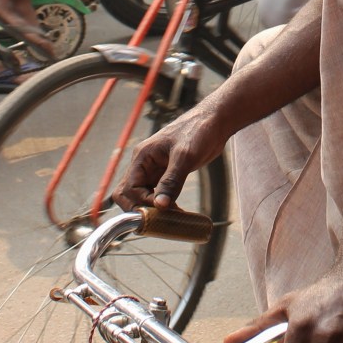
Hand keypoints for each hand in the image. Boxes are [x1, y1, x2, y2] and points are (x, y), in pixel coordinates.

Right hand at [112, 101, 226, 209]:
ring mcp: (155, 170)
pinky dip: (162, 205)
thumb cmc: (198, 131)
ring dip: (151, 209)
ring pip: (142, 195)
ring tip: (169, 219)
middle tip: (158, 220)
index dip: (140, 202)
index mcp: (143, 157)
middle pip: (129, 193)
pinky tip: (176, 213)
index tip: (159, 210)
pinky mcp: (166, 174)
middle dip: (139, 208)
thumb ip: (171, 181)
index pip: (128, 187)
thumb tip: (160, 205)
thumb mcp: (184, 157)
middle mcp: (144, 164)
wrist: (214, 122)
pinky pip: (157, 194)